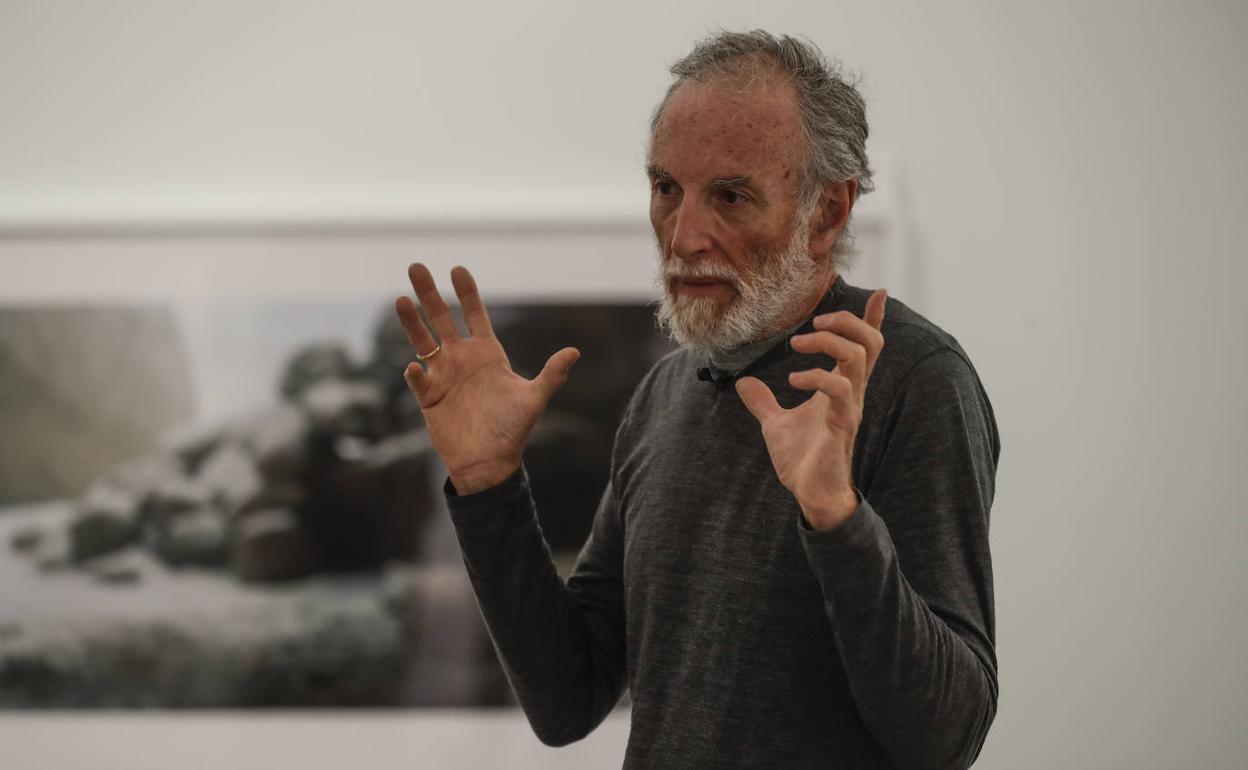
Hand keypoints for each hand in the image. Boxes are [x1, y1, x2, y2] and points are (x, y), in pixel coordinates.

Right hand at [395, 263, 579, 493]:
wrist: (489, 463)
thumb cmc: (512, 430)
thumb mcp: (533, 400)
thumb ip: (551, 375)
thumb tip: (575, 351)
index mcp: (487, 353)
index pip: (475, 314)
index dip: (467, 292)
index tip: (457, 269)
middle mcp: (462, 359)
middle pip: (441, 318)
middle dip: (429, 293)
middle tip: (416, 266)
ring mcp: (443, 376)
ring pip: (421, 340)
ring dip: (411, 321)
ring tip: (400, 300)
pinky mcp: (428, 397)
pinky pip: (418, 379)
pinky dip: (415, 372)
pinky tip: (415, 367)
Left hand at [735, 290, 886, 530]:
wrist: (809, 495)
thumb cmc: (802, 461)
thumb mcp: (776, 423)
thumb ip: (764, 402)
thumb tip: (745, 382)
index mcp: (840, 388)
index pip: (864, 348)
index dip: (872, 321)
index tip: (879, 293)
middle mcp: (851, 393)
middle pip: (868, 343)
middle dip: (848, 322)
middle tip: (815, 322)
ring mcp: (849, 407)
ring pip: (858, 358)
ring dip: (829, 342)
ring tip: (797, 345)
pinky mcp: (842, 423)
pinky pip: (839, 388)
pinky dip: (817, 376)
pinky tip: (793, 379)